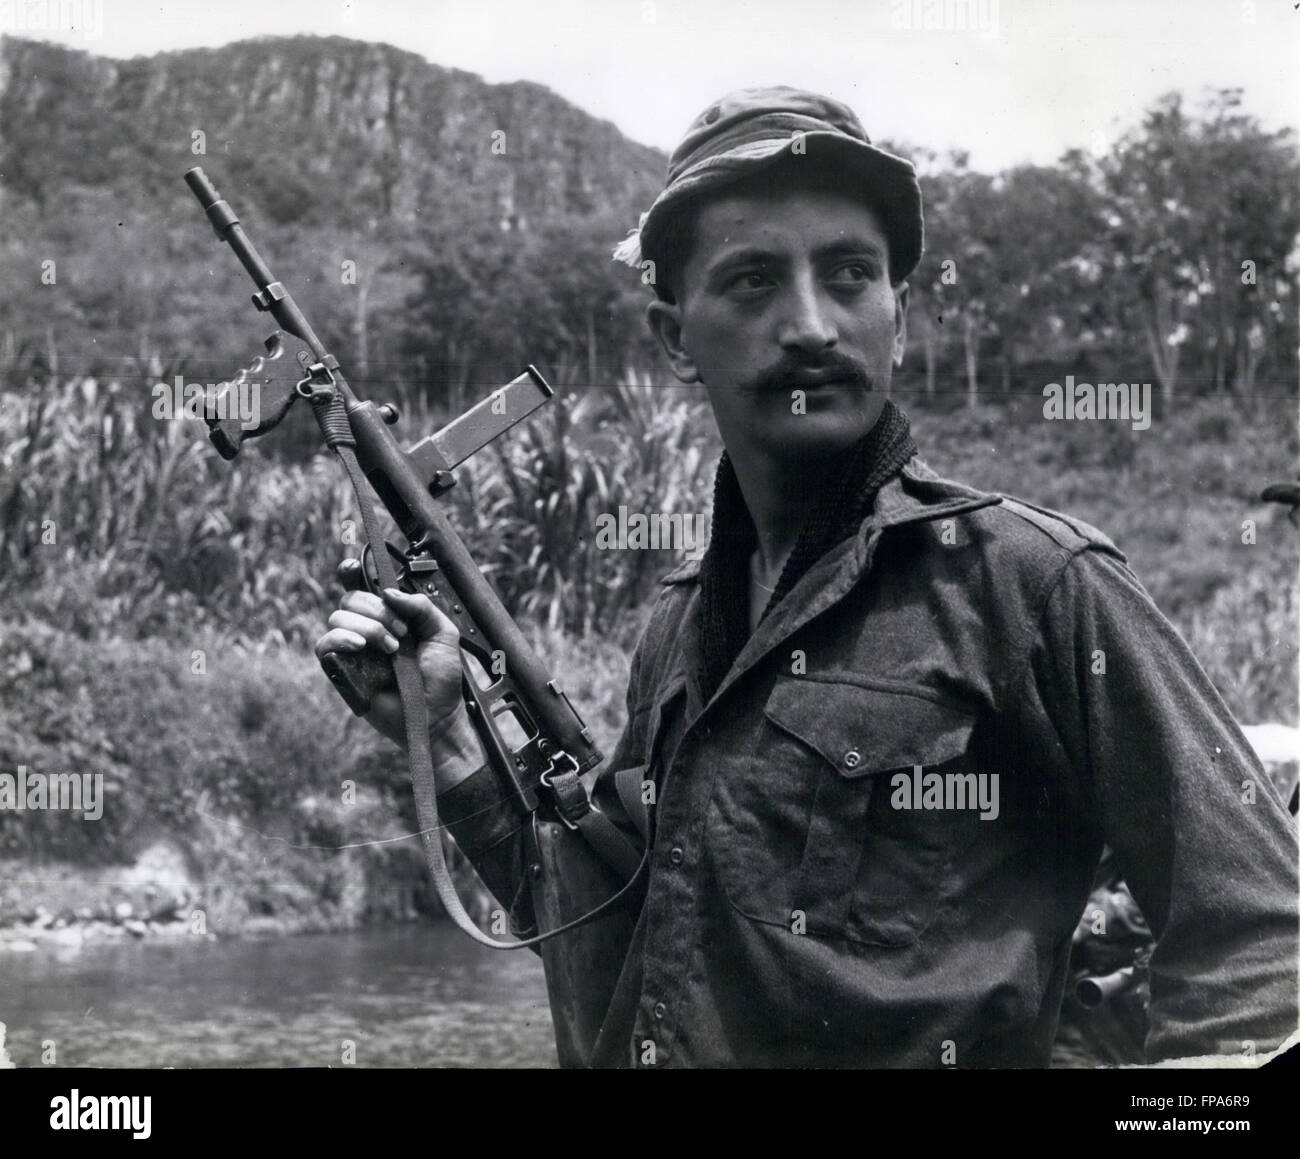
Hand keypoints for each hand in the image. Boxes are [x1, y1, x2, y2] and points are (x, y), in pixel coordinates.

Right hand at [315, 559, 473, 751]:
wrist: (436, 714)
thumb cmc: (440, 678)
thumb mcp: (443, 633)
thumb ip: (421, 607)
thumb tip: (388, 592)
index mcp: (390, 617)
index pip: (361, 588)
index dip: (351, 573)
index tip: (354, 568)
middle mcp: (368, 630)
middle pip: (350, 599)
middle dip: (377, 610)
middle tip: (401, 633)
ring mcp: (353, 650)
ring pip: (338, 618)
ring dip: (369, 628)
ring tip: (392, 650)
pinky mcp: (341, 670)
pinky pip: (325, 645)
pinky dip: (341, 639)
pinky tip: (361, 647)